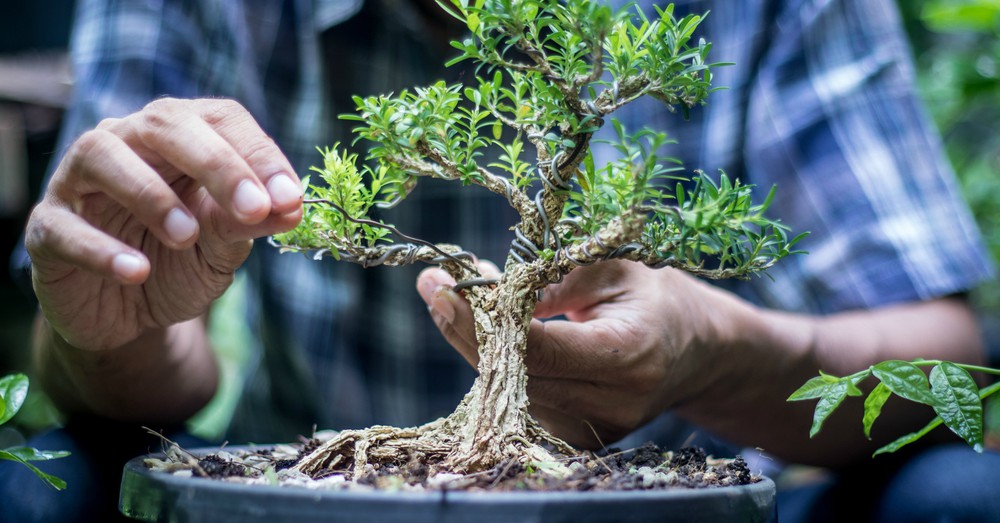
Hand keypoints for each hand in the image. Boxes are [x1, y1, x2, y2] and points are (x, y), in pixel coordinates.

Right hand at [25, 98, 302, 350]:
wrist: (127, 314)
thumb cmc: (178, 262)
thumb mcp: (221, 246)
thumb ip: (248, 224)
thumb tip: (291, 208)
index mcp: (180, 136)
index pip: (222, 120)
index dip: (258, 154)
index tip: (290, 198)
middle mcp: (126, 142)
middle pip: (165, 125)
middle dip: (217, 164)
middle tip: (254, 208)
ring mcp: (79, 181)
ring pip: (102, 156)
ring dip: (151, 194)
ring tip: (187, 236)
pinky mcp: (47, 227)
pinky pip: (65, 226)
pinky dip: (100, 248)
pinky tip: (135, 270)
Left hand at [418, 260, 736, 448]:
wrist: (698, 353)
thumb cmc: (655, 301)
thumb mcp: (613, 271)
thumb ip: (552, 280)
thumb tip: (486, 290)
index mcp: (628, 354)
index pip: (539, 348)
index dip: (483, 320)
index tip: (441, 285)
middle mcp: (612, 403)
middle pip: (514, 374)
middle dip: (468, 329)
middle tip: (437, 286)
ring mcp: (594, 430)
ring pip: (510, 392)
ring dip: (480, 346)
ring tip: (472, 302)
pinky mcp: (581, 440)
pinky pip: (521, 403)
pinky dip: (501, 367)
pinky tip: (499, 336)